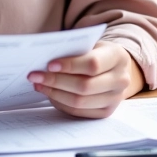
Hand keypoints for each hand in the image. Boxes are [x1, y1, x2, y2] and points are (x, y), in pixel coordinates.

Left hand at [27, 41, 143, 118]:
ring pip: (80, 102)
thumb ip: (74, 50)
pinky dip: (61, 103)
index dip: (70, 65)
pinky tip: (50, 93)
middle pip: (84, 86)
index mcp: (118, 57)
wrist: (114, 67)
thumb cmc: (96, 51)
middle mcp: (121, 80)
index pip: (92, 64)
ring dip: (54, 93)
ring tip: (38, 84)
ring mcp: (115, 99)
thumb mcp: (91, 44)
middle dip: (56, 81)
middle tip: (35, 76)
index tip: (49, 64)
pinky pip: (79, 112)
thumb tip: (44, 59)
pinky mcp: (106, 112)